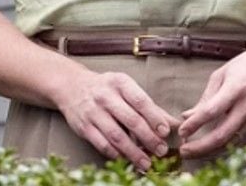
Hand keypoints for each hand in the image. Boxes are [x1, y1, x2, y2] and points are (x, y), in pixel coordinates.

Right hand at [55, 70, 177, 169]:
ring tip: (146, 163)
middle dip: (148, 137)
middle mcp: (106, 96)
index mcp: (121, 83)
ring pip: (116, 135)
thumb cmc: (107, 88)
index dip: (154, 117)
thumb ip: (150, 106)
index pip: (141, 101)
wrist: (72, 86)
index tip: (166, 132)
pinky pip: (101, 144)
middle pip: (131, 120)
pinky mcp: (83, 127)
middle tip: (161, 150)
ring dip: (133, 152)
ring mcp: (93, 112)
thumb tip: (174, 123)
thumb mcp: (127, 88)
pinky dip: (115, 154)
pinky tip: (126, 159)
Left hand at [177, 46, 245, 158]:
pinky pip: (238, 140)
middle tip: (184, 150)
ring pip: (230, 142)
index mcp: (236, 88)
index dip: (194, 124)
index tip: (182, 130)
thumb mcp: (222, 73)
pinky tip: (210, 148)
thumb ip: (205, 97)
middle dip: (200, 147)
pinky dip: (222, 147)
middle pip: (221, 134)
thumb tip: (188, 115)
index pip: (211, 111)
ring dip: (209, 150)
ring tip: (193, 151)